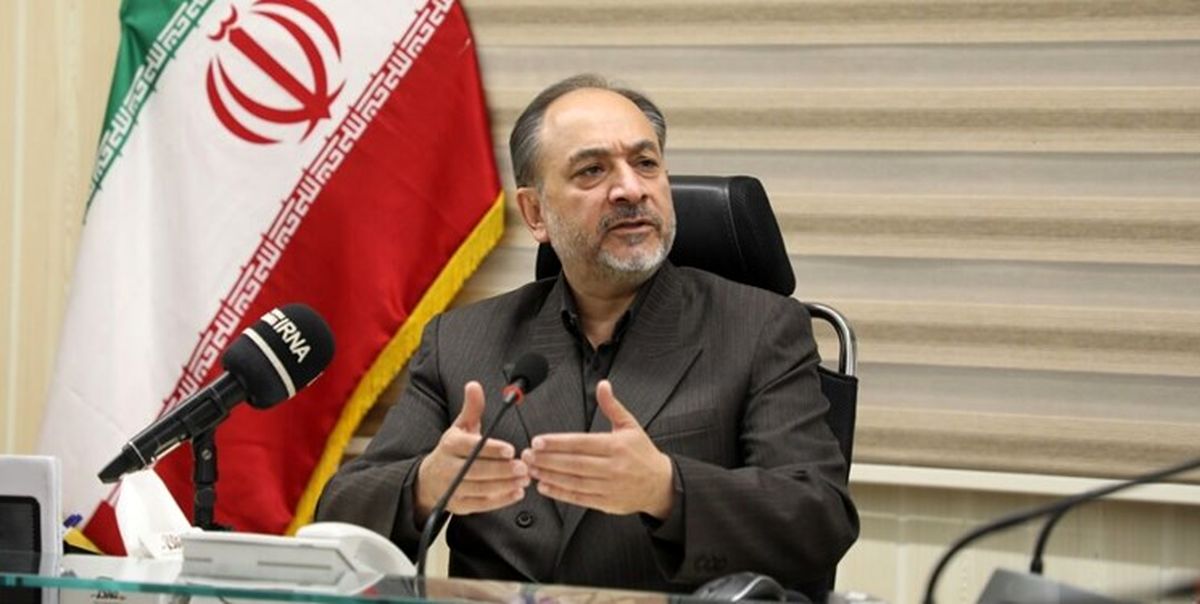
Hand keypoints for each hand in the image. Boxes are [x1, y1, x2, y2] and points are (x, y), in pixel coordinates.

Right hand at [414, 381, 528, 521]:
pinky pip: (482, 504)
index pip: (470, 447)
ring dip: (505, 484)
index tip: (510, 449)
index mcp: (450, 445)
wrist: (429, 480)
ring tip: (525, 478)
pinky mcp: (459, 505)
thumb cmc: (452, 451)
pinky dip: (501, 500)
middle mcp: (448, 467)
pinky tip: (517, 492)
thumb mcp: (460, 427)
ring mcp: (452, 488)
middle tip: (523, 466)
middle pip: (477, 470)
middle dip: (502, 469)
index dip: (491, 449)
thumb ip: (472, 408)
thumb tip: (474, 385)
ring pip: (481, 488)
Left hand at [520, 380, 673, 517]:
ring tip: (532, 469)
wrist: (661, 484)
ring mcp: (609, 487)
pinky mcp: (606, 503)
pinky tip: (545, 486)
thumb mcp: (630, 426)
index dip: (557, 443)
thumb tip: (603, 385)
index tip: (538, 441)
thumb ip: (612, 406)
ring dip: (549, 476)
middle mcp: (613, 467)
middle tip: (527, 455)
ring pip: (573, 481)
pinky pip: (579, 498)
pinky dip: (560, 493)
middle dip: (547, 459)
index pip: (581, 443)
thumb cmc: (643, 454)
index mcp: (616, 446)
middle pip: (573, 463)